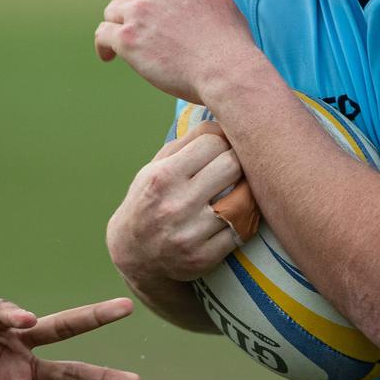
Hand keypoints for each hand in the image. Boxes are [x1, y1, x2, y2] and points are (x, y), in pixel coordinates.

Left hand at [95, 0, 260, 103]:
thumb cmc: (231, 44)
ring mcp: (139, 13)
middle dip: (127, 3)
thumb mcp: (219, 1)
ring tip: (126, 42)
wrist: (224, 69)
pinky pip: (102, 34)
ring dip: (117, 25)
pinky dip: (103, 45)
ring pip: (111, 11)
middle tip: (135, 21)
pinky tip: (109, 55)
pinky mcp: (127, 39)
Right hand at [107, 121, 243, 282]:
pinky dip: (243, 220)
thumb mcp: (156, 167)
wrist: (133, 255)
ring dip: (246, 191)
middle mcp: (175, 205)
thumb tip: (224, 121)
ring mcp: (190, 234)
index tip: (223, 149)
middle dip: (237, 162)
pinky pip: (242, 230)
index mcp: (162, 176)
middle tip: (236, 167)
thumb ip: (188, 142)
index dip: (222, 142)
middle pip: (232, 165)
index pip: (214, 142)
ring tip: (238, 189)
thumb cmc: (150, 199)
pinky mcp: (203, 258)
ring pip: (243, 199)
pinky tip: (235, 215)